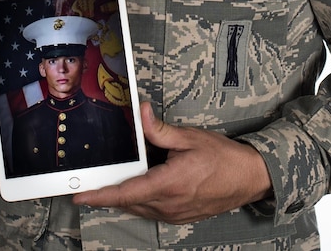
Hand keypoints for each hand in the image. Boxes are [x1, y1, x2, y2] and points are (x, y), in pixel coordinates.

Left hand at [73, 103, 272, 223]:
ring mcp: (175, 214)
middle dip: (108, 195)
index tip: (80, 196)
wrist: (250, 178)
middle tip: (90, 184)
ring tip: (111, 184)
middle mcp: (169, 204)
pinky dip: (140, 201)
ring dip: (125, 198)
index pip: (126, 193)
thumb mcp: (190, 137)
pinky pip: (152, 212)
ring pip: (140, 209)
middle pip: (129, 203)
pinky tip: (139, 188)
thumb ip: (159, 130)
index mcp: (169, 183)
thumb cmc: (223, 157)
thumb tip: (139, 113)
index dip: (100, 196)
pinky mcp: (181, 217)